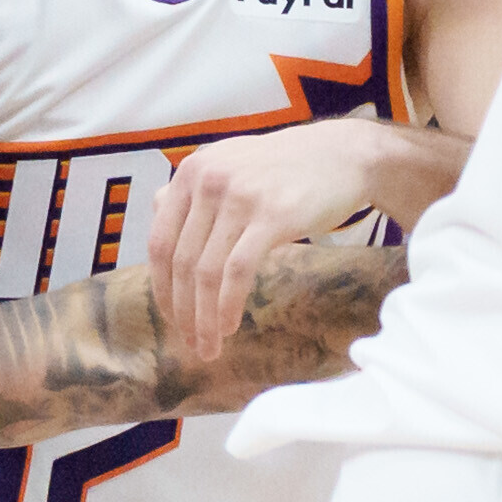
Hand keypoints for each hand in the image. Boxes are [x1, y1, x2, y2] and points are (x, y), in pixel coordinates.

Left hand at [137, 119, 391, 370]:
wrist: (345, 155)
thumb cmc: (284, 169)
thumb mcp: (229, 165)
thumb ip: (194, 190)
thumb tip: (156, 211)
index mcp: (190, 172)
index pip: (159, 242)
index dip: (162, 287)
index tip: (172, 318)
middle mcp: (207, 181)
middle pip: (180, 262)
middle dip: (181, 312)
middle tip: (190, 343)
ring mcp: (239, 197)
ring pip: (205, 272)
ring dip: (203, 318)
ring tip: (209, 347)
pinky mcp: (271, 216)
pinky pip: (237, 272)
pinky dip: (227, 306)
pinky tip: (229, 326)